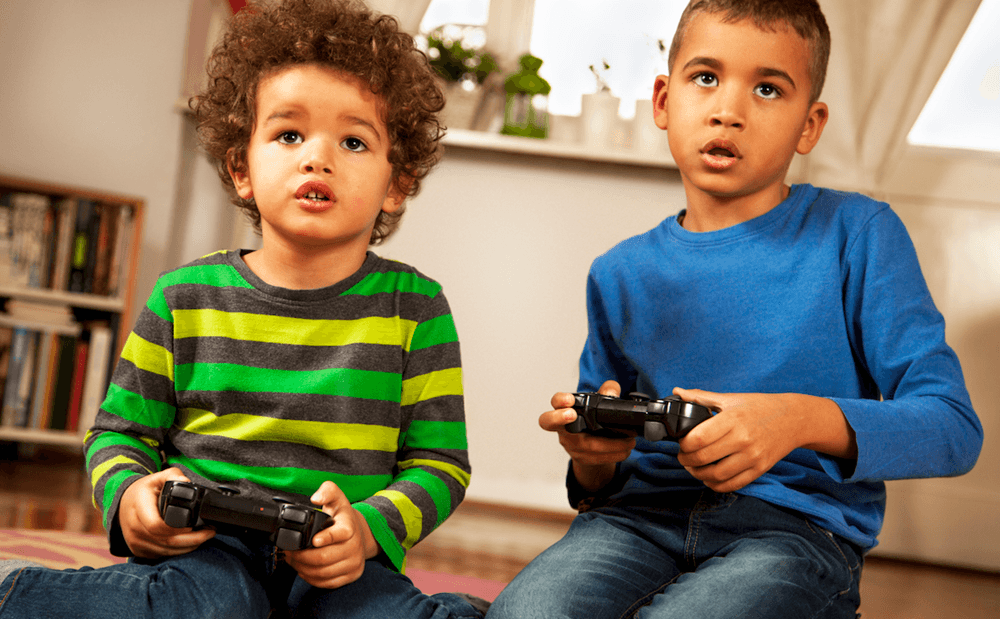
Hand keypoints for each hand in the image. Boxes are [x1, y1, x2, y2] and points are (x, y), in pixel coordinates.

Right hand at [119, 468, 215, 557]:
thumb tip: (187, 481)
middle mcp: (134, 527)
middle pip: (166, 542)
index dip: (178, 528)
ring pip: (166, 551)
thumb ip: (172, 475)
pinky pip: (161, 555)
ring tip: (204, 537)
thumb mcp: (156, 478)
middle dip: (192, 540)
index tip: (195, 524)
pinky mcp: (138, 551)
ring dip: (188, 547)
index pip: (157, 526)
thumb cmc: (142, 492)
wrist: (122, 504)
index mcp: (138, 508)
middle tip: (210, 532)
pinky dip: (177, 552)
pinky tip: (189, 543)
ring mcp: (135, 542)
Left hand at [283, 481, 378, 588]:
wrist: (360, 533)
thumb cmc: (342, 517)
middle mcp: (355, 546)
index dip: (326, 538)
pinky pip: (327, 583)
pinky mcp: (351, 575)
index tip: (313, 540)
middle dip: (302, 556)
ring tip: (293, 560)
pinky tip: (303, 569)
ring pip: (323, 573)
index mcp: (350, 527)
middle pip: (324, 558)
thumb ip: (326, 491)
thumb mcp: (337, 497)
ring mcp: (354, 563)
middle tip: (289, 551)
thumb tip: (316, 498)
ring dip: (303, 568)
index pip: (340, 534)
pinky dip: (311, 578)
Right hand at [539, 380, 635, 491]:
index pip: (555, 402)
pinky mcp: (580, 458)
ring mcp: (570, 444)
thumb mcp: (599, 403)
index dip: (559, 400)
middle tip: (571, 415)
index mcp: (564, 409)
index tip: (569, 400)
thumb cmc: (590, 420)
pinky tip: (625, 450)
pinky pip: (597, 458)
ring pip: (585, 445)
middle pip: (549, 422)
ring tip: (628, 440)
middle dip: (559, 417)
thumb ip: (607, 391)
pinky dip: (614, 454)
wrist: (590, 446)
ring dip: (611, 444)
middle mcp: (563, 427)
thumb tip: (612, 391)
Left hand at [674, 387, 856, 492]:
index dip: (683, 444)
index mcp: (733, 419)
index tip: (681, 442)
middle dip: (686, 460)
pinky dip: (716, 484)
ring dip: (698, 474)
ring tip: (694, 467)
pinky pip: (732, 485)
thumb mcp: (731, 398)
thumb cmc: (760, 407)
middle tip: (683, 456)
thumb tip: (677, 392)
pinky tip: (710, 477)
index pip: (698, 438)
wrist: (794, 419)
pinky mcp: (759, 470)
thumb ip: (701, 398)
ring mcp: (752, 457)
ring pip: (716, 475)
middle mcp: (743, 439)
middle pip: (703, 458)